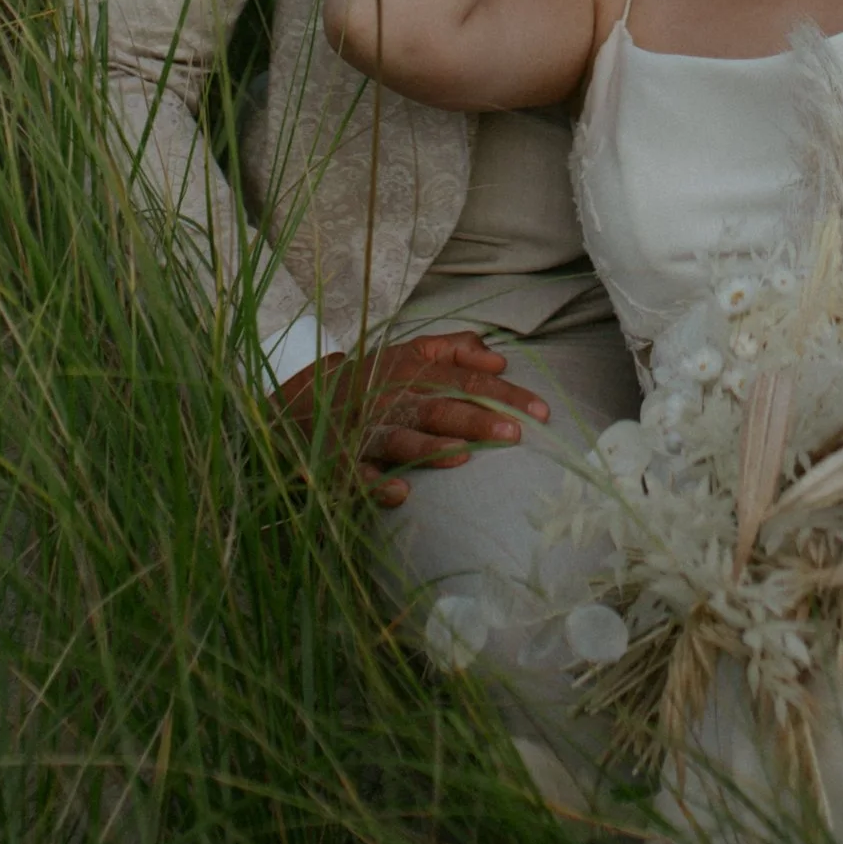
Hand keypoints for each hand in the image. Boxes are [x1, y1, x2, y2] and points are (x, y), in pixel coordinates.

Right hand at [275, 331, 547, 509]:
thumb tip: (499, 356)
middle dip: (478, 421)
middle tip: (516, 434)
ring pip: (403, 441)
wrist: (301, 404)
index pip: (467, 381)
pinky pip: (360, 478)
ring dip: (431, 448)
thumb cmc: (370, 380)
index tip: (541, 412)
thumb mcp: (409, 353)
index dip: (505, 394)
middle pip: (441, 409)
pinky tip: (400, 494)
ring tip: (463, 455)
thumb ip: (454, 349)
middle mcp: (392, 400)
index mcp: (413, 372)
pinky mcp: (342, 464)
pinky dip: (378, 486)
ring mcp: (367, 433)